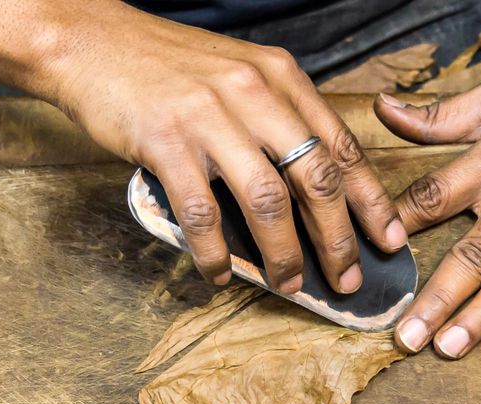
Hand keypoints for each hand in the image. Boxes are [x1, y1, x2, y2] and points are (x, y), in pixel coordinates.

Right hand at [48, 4, 405, 292]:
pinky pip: (202, 213)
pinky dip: (215, 253)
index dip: (370, 199)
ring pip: (267, 201)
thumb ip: (274, 119)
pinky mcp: (165, 141)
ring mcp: (209, 117)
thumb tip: (305, 192)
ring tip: (289, 285)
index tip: (388, 239)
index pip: (340, 145)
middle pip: (315, 178)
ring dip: (283, 253)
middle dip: (338, 238)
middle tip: (347, 279)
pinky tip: (221, 274)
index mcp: (279, 77)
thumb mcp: (238, 74)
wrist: (92, 41)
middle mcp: (253, 93)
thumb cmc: (167, 67)